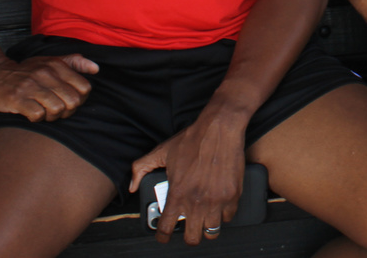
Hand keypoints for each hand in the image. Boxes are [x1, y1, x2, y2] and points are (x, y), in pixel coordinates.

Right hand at [0, 52, 97, 121]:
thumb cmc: (23, 72)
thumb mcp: (48, 62)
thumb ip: (73, 63)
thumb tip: (96, 68)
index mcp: (56, 65)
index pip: (84, 87)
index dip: (80, 100)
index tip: (68, 102)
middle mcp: (46, 73)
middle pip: (73, 101)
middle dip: (68, 111)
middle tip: (56, 111)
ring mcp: (31, 86)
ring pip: (58, 108)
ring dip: (53, 116)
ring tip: (44, 113)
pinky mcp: (17, 98)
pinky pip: (38, 114)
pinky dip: (37, 118)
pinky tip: (31, 114)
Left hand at [128, 116, 247, 245]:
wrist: (219, 128)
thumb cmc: (193, 139)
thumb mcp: (161, 151)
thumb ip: (141, 168)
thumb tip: (133, 185)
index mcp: (177, 194)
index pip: (166, 228)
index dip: (163, 236)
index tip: (164, 236)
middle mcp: (196, 201)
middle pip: (192, 238)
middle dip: (189, 236)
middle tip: (188, 228)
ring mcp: (216, 200)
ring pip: (212, 231)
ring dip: (207, 227)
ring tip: (205, 219)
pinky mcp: (233, 195)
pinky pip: (229, 216)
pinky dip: (224, 214)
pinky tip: (219, 206)